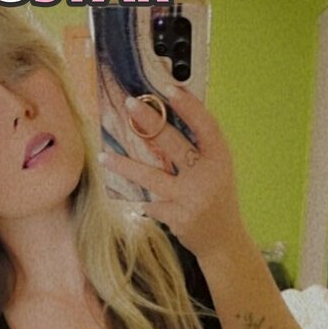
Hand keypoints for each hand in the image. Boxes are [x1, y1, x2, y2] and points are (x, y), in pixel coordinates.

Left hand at [98, 86, 243, 262]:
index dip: (188, 106)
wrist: (222, 240)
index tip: (169, 88)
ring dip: (125, 166)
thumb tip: (168, 114)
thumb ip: (198, 147)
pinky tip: (124, 190)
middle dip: (149, 122)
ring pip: (151, 177)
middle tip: (129, 105)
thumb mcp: (217, 169)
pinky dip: (138, 195)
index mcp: (220, 159)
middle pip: (173, 144)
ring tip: (105, 156)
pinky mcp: (176, 218)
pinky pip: (149, 201)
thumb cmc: (216, 197)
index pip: (205, 126)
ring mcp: (190, 199)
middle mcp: (207, 177)